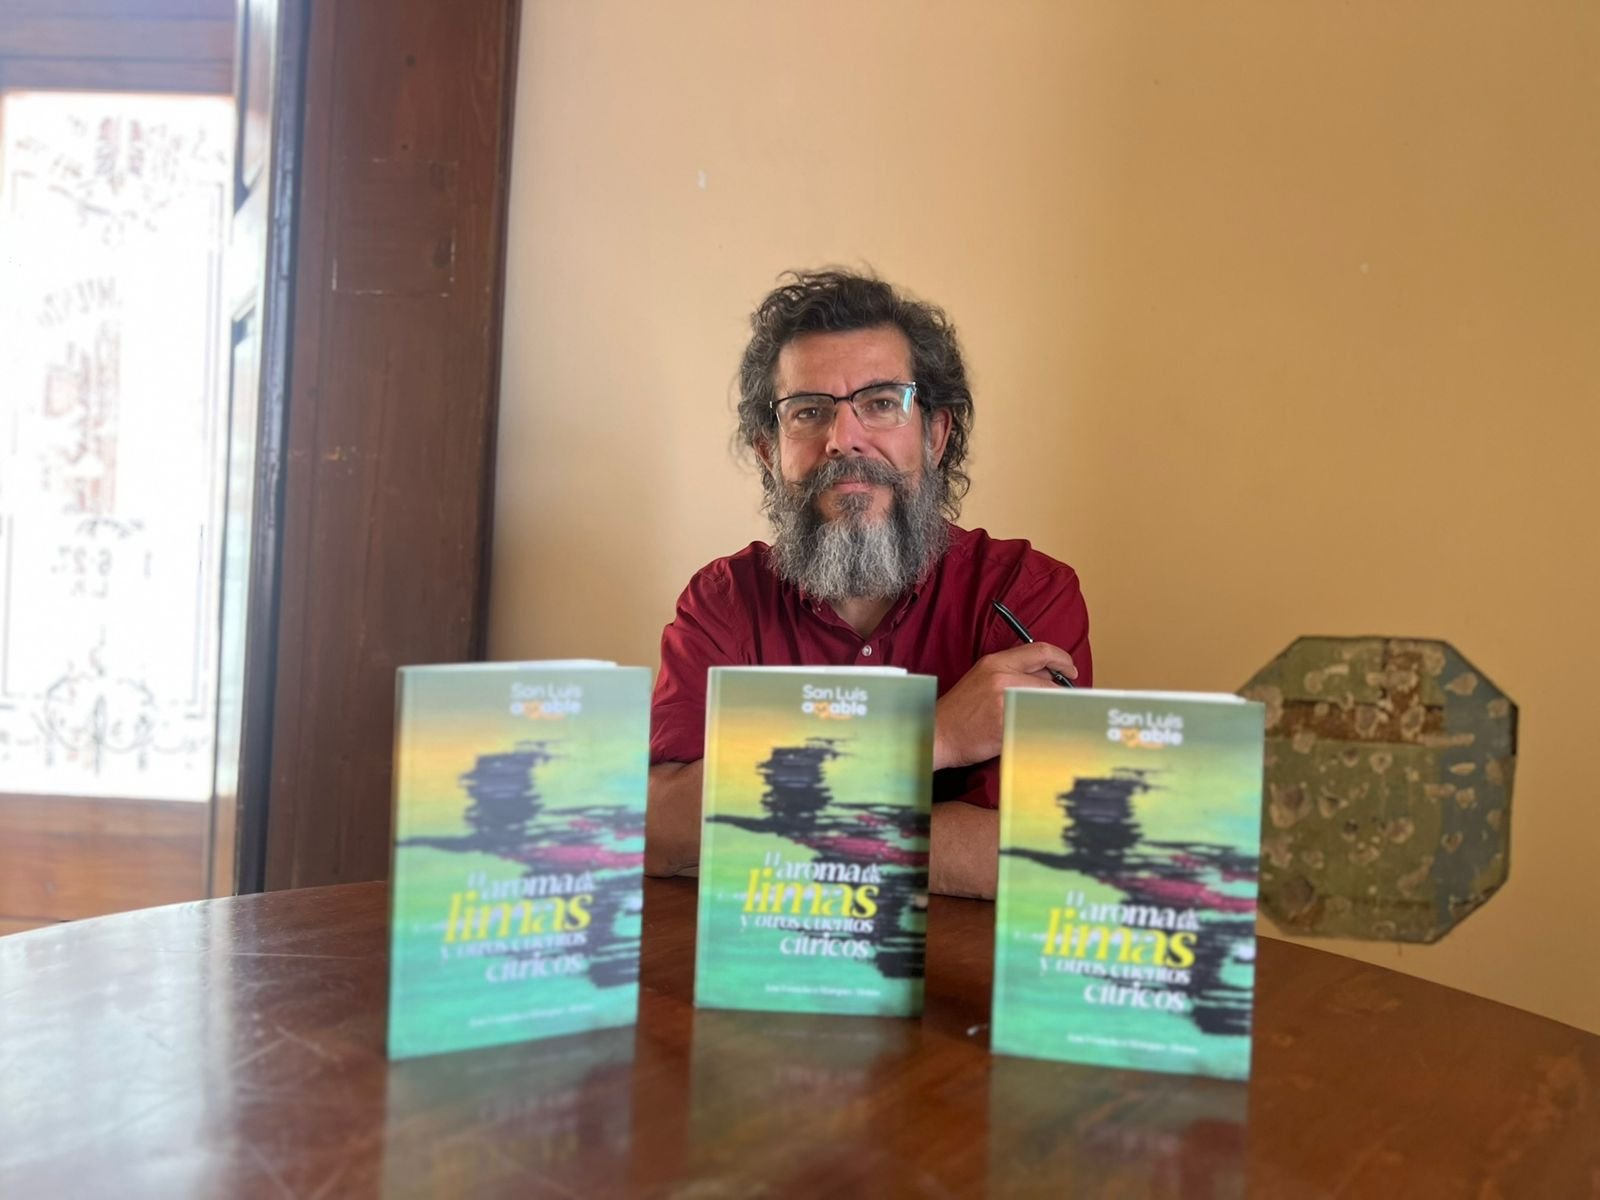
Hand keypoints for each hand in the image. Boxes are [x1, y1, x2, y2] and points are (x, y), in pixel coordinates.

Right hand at [932, 643, 1078, 770]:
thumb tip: (1049, 676)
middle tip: (1064, 702)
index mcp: (995, 662)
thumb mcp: (983, 679)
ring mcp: (1003, 700)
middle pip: (1049, 681)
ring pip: (1045, 702)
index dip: (1062, 658)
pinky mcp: (1005, 724)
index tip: (1071, 669)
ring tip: (1047, 718)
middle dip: (1060, 693)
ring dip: (1051, 711)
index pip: (1040, 651)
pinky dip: (1041, 726)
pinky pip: (1035, 722)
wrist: (938, 732)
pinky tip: (1036, 731)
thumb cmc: (961, 710)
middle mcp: (1001, 677)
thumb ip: (1013, 673)